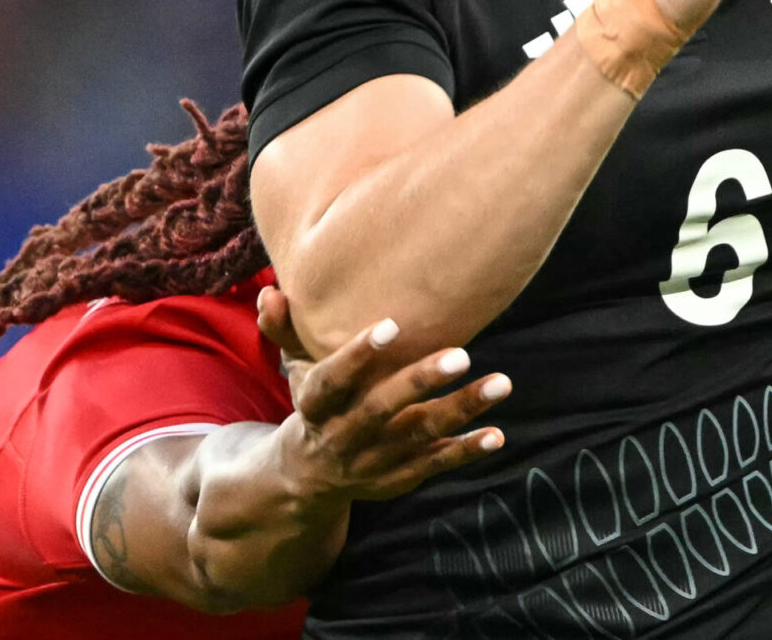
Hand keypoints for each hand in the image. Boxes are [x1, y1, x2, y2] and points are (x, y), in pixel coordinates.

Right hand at [257, 289, 511, 502]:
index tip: (391, 325)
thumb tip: (270, 293)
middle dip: (420, 383)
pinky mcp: (399, 477)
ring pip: (418, 436)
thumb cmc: (312, 405)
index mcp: (314, 408)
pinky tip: (497, 433)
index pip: (332, 382)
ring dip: (460, 411)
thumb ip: (283, 330)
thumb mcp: (293, 370)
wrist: (306, 478)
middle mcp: (343, 437)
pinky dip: (466, 451)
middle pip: (381, 411)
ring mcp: (374, 461)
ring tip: (501, 384)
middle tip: (461, 354)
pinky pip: (435, 465)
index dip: (357, 356)